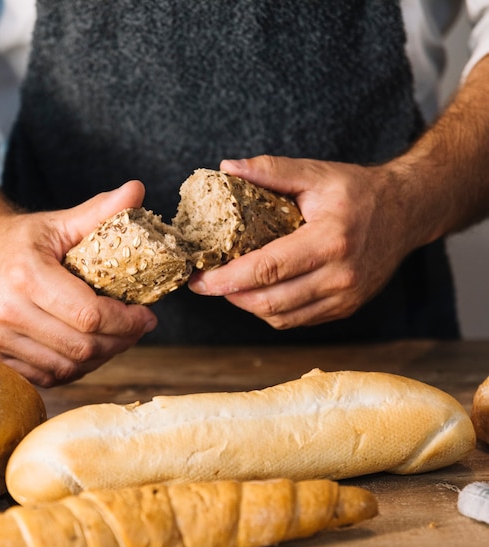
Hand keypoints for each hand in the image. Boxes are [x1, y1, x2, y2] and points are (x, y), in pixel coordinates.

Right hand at [0, 181, 156, 386]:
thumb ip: (101, 210)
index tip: (147, 316)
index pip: (89, 315)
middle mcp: (6, 311)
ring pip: (68, 367)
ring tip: (117, 337)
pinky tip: (87, 348)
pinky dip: (75, 367)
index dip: (127, 321)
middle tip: (138, 328)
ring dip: (102, 357)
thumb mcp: (61, 222)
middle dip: (121, 341)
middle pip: (82, 346)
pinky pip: (48, 376)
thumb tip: (139, 190)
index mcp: (26, 276)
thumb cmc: (23, 240)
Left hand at [188, 155, 422, 329]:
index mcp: (331, 240)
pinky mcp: (346, 307)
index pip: (267, 268)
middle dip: (231, 296)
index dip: (227, 279)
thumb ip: (271, 170)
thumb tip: (227, 167)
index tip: (198, 280)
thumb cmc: (359, 192)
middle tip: (207, 284)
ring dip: (249, 306)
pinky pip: (298, 320)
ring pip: (282, 318)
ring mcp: (346, 296)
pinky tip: (259, 293)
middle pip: (271, 301)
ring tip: (230, 287)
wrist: (407, 212)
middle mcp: (341, 275)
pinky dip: (272, 311)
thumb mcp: (317, 173)